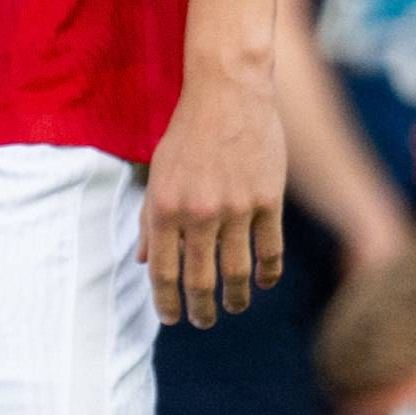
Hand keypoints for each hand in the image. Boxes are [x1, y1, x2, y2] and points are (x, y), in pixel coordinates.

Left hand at [142, 66, 284, 327]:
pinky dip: (267, 273)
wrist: (228, 93)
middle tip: (203, 321)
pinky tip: (263, 282)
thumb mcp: (158, 173)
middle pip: (200, 280)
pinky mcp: (268, 201)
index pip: (163, 272)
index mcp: (165, 207)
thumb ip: (150, 219)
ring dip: (235, 298)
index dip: (166, 302)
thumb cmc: (187, 133)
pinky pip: (270, 250)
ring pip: (238, 272)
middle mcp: (199, 213)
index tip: (171, 318)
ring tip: (233, 307)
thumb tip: (145, 261)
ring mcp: (237, 209)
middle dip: (201, 309)